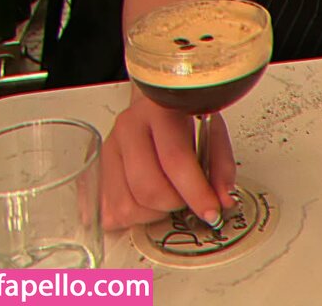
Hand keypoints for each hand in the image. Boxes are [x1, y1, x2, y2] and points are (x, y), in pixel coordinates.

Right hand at [101, 95, 234, 230]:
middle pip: (148, 187)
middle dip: (174, 204)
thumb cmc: (183, 116)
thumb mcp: (211, 128)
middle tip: (186, 198)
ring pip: (127, 206)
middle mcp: (129, 128)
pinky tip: (148, 203)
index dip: (196, 191)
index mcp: (159, 111)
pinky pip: (110, 214)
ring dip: (154, 214)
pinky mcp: (99, 171)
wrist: (153, 103)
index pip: (175, 159)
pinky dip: (134, 218)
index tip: (211, 211)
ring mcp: (109, 149)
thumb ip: (220, 165)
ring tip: (168, 197)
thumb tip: (223, 201)